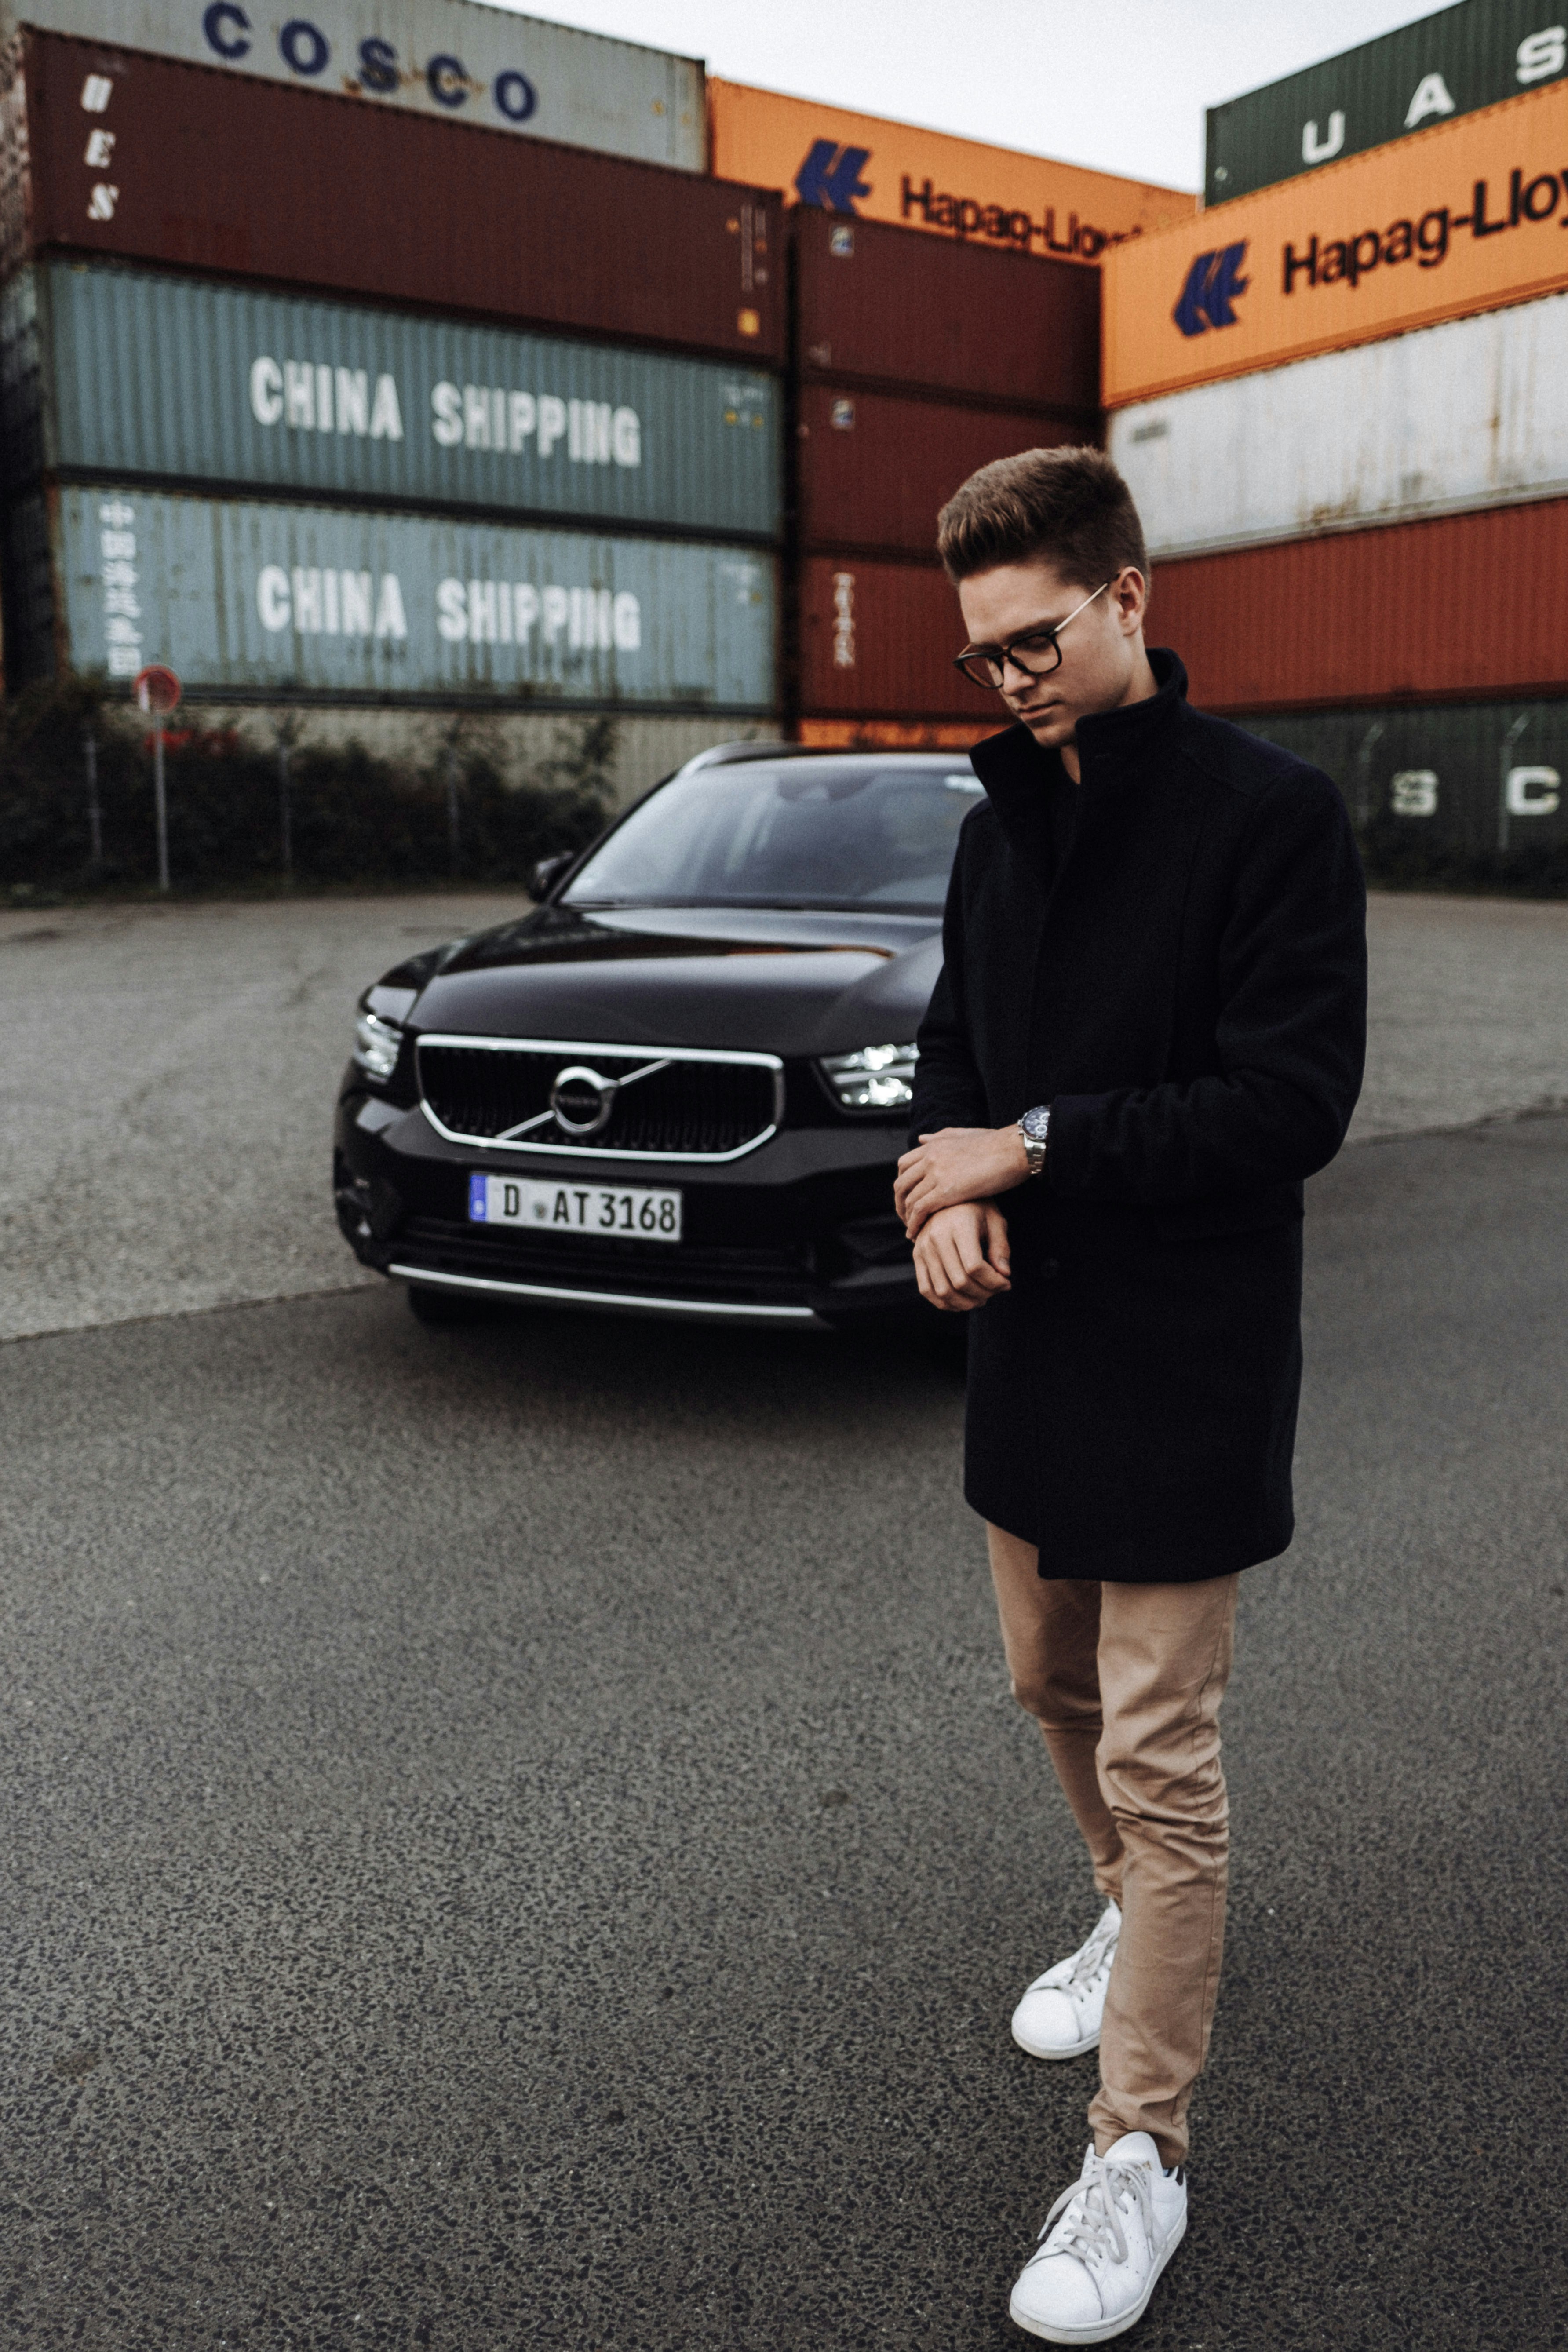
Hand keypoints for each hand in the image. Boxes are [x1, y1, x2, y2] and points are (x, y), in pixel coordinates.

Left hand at [894, 1123, 1029, 1238]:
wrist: (1014, 1149)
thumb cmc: (997, 1144)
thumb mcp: (965, 1134)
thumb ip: (941, 1137)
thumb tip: (921, 1139)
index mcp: (934, 1145)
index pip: (904, 1166)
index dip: (903, 1184)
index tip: (907, 1198)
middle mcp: (930, 1157)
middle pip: (901, 1184)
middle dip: (900, 1203)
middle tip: (906, 1217)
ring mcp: (936, 1173)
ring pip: (909, 1199)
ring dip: (907, 1217)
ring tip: (911, 1230)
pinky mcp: (946, 1190)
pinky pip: (920, 1210)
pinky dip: (914, 1224)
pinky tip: (916, 1234)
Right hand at [912, 1201, 1011, 1312]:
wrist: (947, 1195)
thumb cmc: (977, 1208)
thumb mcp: (995, 1220)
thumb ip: (1001, 1247)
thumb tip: (1004, 1275)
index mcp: (958, 1225)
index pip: (974, 1267)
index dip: (993, 1282)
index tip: (1007, 1283)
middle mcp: (936, 1237)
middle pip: (959, 1281)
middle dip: (983, 1293)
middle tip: (996, 1291)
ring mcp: (922, 1248)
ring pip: (943, 1290)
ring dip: (965, 1302)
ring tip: (981, 1299)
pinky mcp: (916, 1255)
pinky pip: (926, 1289)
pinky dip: (944, 1303)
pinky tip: (961, 1302)